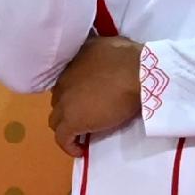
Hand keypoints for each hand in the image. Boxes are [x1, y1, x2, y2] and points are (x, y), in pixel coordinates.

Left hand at [50, 35, 144, 153]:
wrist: (138, 74)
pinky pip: (62, 138)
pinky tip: (80, 150)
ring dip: (67, 126)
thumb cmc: (132, 58)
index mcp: (72, 63)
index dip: (74, 93)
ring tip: (83, 134)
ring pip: (56, 120)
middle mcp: (63, 82)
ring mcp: (65, 102)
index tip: (86, 100)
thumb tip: (102, 52)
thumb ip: (99, 50)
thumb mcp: (111, 44)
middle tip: (87, 116)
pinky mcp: (72, 121)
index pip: (65, 82)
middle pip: (59, 101)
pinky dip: (68, 145)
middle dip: (70, 109)